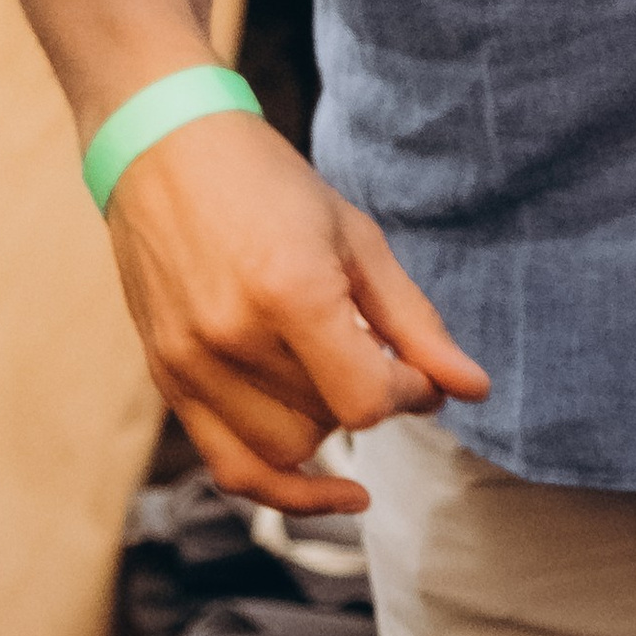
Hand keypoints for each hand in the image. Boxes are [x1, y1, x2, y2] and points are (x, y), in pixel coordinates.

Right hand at [105, 113, 487, 515]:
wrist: (162, 143)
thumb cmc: (264, 180)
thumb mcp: (352, 234)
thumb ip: (412, 320)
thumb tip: (473, 388)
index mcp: (288, 289)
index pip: (368, 398)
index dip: (409, 391)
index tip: (416, 367)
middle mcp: (234, 334)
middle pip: (330, 423)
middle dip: (366, 396)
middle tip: (369, 351)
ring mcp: (191, 360)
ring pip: (287, 449)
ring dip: (324, 424)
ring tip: (324, 369)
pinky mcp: (166, 376)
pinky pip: (231, 468)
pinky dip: (282, 490)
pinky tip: (329, 492)